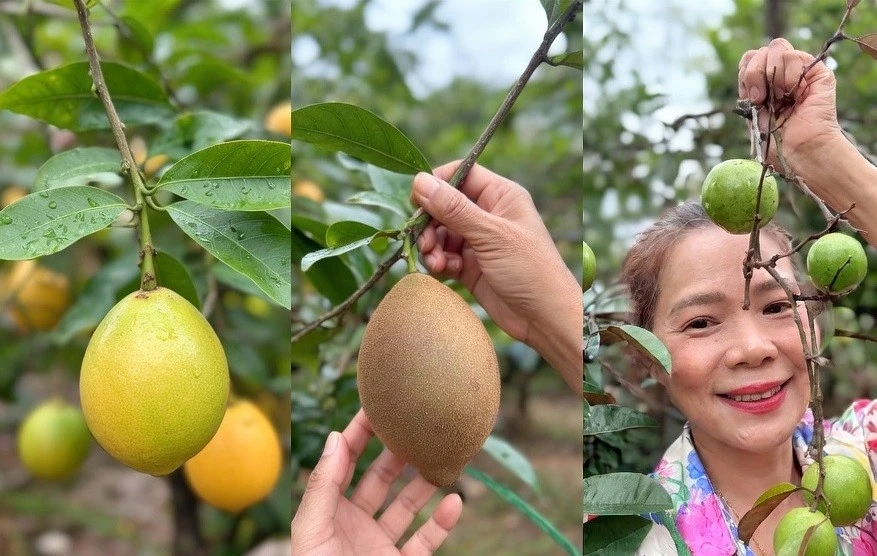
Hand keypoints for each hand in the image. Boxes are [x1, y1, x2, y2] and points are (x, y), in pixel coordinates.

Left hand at [291, 410, 462, 555]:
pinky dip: (443, 521)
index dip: (358, 434)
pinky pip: (427, 539)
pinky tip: (455, 501)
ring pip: (408, 505)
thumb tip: (333, 437)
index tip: (378, 408)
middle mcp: (355, 524)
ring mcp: (380, 545)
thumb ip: (322, 486)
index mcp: (327, 512)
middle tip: (416, 428)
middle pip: (380, 478)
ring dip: (425, 482)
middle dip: (397, 452)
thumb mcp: (311, 532)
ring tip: (441, 460)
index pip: (344, 463)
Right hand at [410, 162, 581, 390]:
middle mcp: (488, 214)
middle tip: (423, 241)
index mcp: (501, 196)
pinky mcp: (470, 267)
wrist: (545, 319)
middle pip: (444, 206)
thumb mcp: (491, 235)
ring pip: (441, 233)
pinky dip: (440, 262)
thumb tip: (419, 181)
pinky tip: (445, 272)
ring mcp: (479, 241)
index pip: (461, 174)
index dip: (436, 184)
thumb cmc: (530, 269)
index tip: (416, 201)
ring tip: (436, 262)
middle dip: (430, 223)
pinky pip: (444, 256)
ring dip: (433, 246)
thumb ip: (454, 209)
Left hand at [738, 38, 842, 179]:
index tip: (750, 97)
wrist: (799, 151)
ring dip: (773, 77)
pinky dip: (789, 75)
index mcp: (764, 84)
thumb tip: (746, 65)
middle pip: (760, 50)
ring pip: (776, 48)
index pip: (749, 58)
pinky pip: (795, 55)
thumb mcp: (752, 114)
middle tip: (761, 98)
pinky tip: (794, 93)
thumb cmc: (776, 142)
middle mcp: (781, 74)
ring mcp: (799, 71)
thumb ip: (748, 87)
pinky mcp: (817, 71)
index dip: (746, 72)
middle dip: (754, 74)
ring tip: (781, 98)